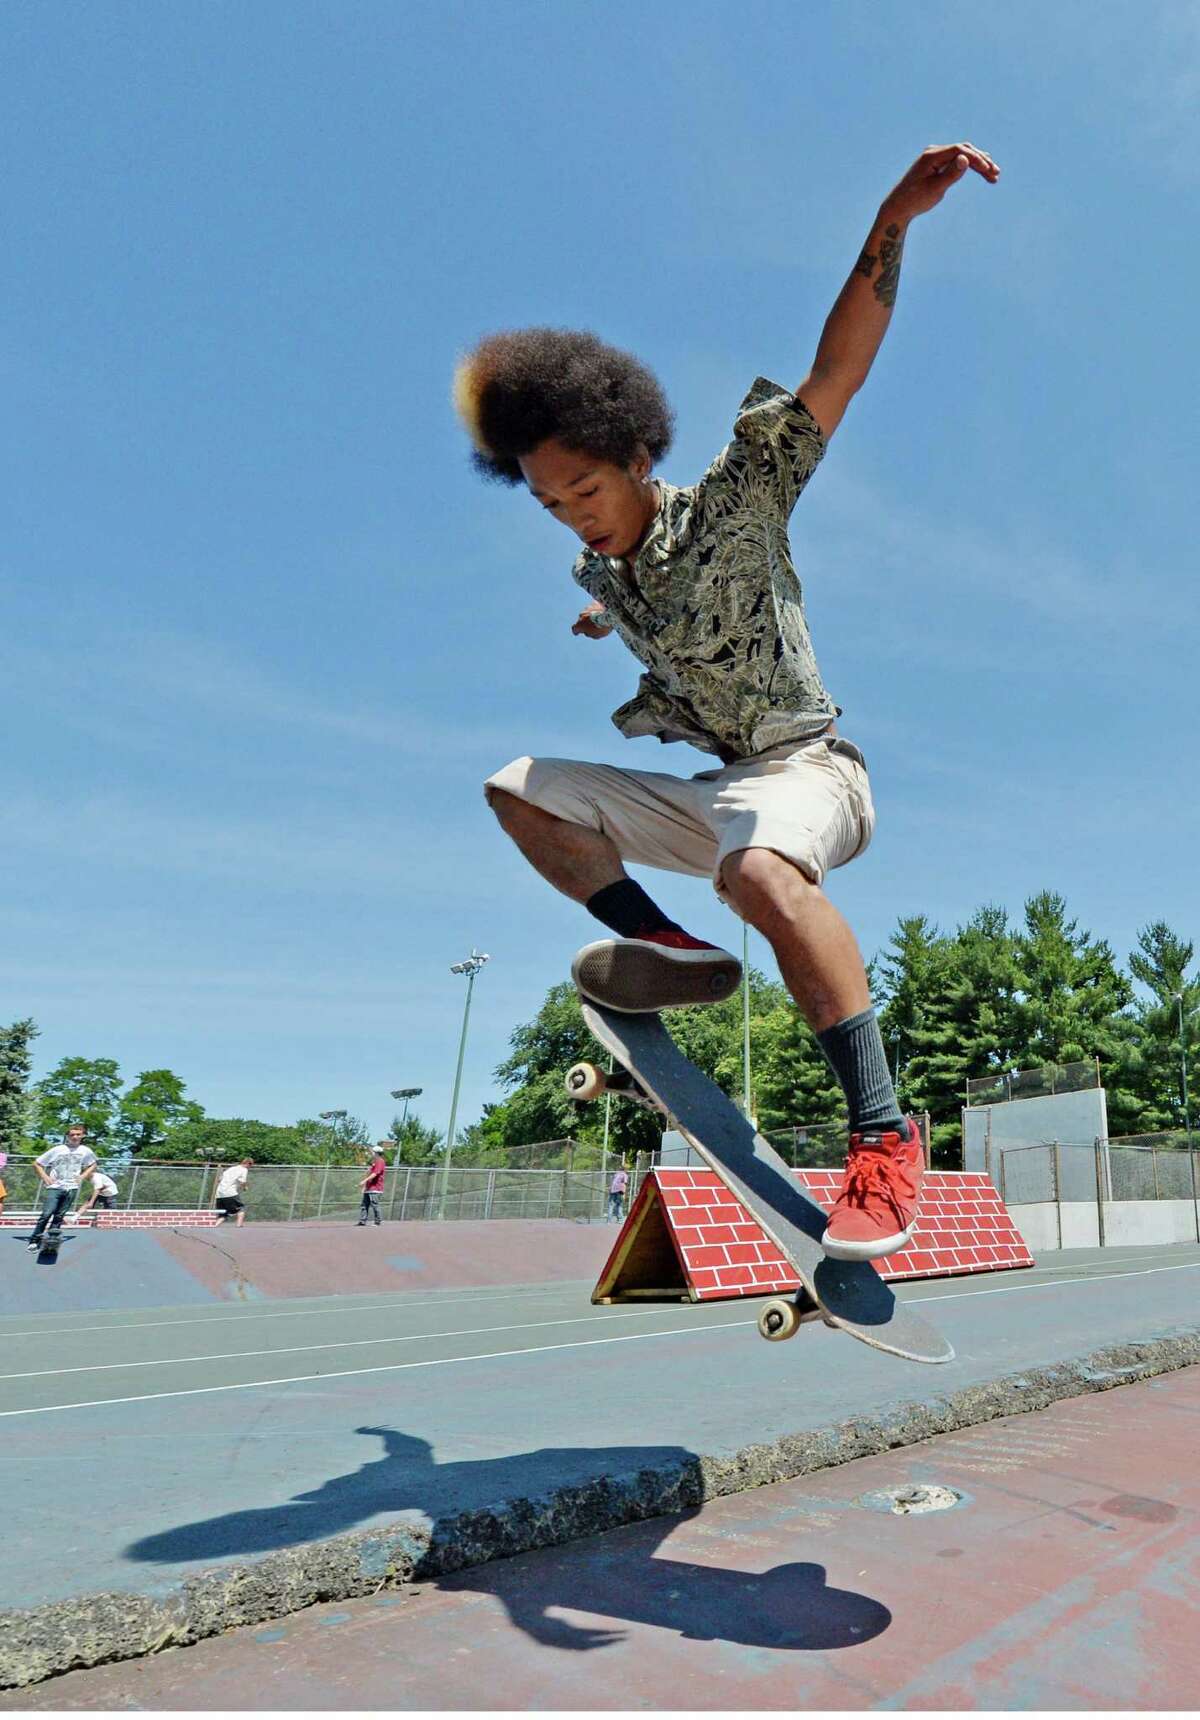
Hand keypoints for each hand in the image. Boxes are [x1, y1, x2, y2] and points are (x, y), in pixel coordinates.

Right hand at [572, 601, 612, 638]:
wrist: (610, 614)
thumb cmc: (602, 626)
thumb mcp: (596, 635)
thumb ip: (590, 633)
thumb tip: (588, 631)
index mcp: (580, 624)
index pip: (574, 628)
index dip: (576, 631)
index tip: (577, 633)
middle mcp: (581, 615)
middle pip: (582, 619)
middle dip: (586, 622)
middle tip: (593, 625)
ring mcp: (587, 608)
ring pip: (588, 612)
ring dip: (591, 615)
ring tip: (600, 618)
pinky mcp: (594, 602)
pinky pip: (594, 607)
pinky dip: (597, 610)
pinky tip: (603, 612)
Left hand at [882, 142, 998, 222]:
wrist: (899, 207)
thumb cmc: (915, 200)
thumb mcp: (935, 190)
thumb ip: (951, 174)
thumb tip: (965, 158)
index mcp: (931, 156)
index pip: (959, 150)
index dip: (976, 158)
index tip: (988, 170)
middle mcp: (934, 152)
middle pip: (964, 150)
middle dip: (981, 161)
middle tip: (996, 174)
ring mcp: (936, 156)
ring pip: (963, 154)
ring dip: (979, 163)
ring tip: (994, 175)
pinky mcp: (938, 163)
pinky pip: (958, 159)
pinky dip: (970, 165)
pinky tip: (983, 170)